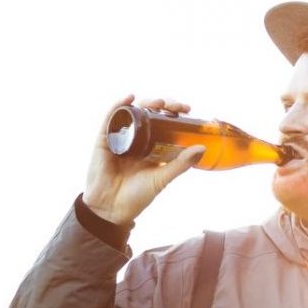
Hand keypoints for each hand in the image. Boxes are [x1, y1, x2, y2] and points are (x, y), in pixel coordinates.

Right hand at [83, 95, 206, 224]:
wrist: (111, 209)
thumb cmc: (137, 196)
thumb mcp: (162, 178)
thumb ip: (181, 164)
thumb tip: (203, 148)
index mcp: (151, 147)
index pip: (164, 123)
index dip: (174, 113)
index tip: (186, 109)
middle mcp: (136, 140)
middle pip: (150, 114)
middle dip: (163, 105)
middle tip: (175, 106)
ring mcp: (120, 138)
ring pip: (133, 113)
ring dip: (146, 103)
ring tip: (159, 102)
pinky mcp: (104, 140)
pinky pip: (110, 119)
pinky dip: (119, 106)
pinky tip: (129, 98)